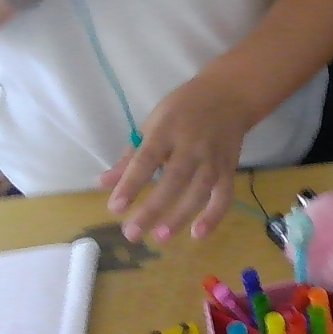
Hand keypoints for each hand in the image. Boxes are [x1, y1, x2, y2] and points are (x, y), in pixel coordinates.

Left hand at [99, 71, 253, 241]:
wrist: (228, 96)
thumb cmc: (183, 109)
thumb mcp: (152, 123)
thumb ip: (130, 157)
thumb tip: (103, 184)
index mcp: (167, 129)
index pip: (147, 159)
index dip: (131, 183)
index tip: (115, 207)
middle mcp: (191, 144)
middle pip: (173, 179)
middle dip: (153, 208)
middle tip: (132, 233)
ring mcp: (213, 158)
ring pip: (199, 190)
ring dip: (181, 216)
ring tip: (160, 237)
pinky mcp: (229, 168)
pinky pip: (224, 195)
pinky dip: (214, 216)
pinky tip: (198, 235)